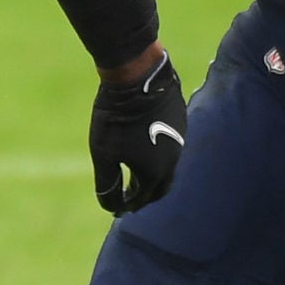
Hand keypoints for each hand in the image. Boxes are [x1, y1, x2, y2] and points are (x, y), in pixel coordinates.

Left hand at [90, 51, 186, 213]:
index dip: (127, 205)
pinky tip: (146, 146)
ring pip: (168, 166)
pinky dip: (159, 154)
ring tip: (137, 172)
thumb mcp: (103, 153)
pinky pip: (171, 146)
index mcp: (154, 173)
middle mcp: (173, 160)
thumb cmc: (116, 118)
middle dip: (146, 195)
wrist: (138, 76)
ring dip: (153, 174)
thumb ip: (107, 184)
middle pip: (161, 187)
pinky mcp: (180, 121)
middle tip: (131, 196)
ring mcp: (180, 140)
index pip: (142, 199)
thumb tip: (111, 207)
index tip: (117, 206)